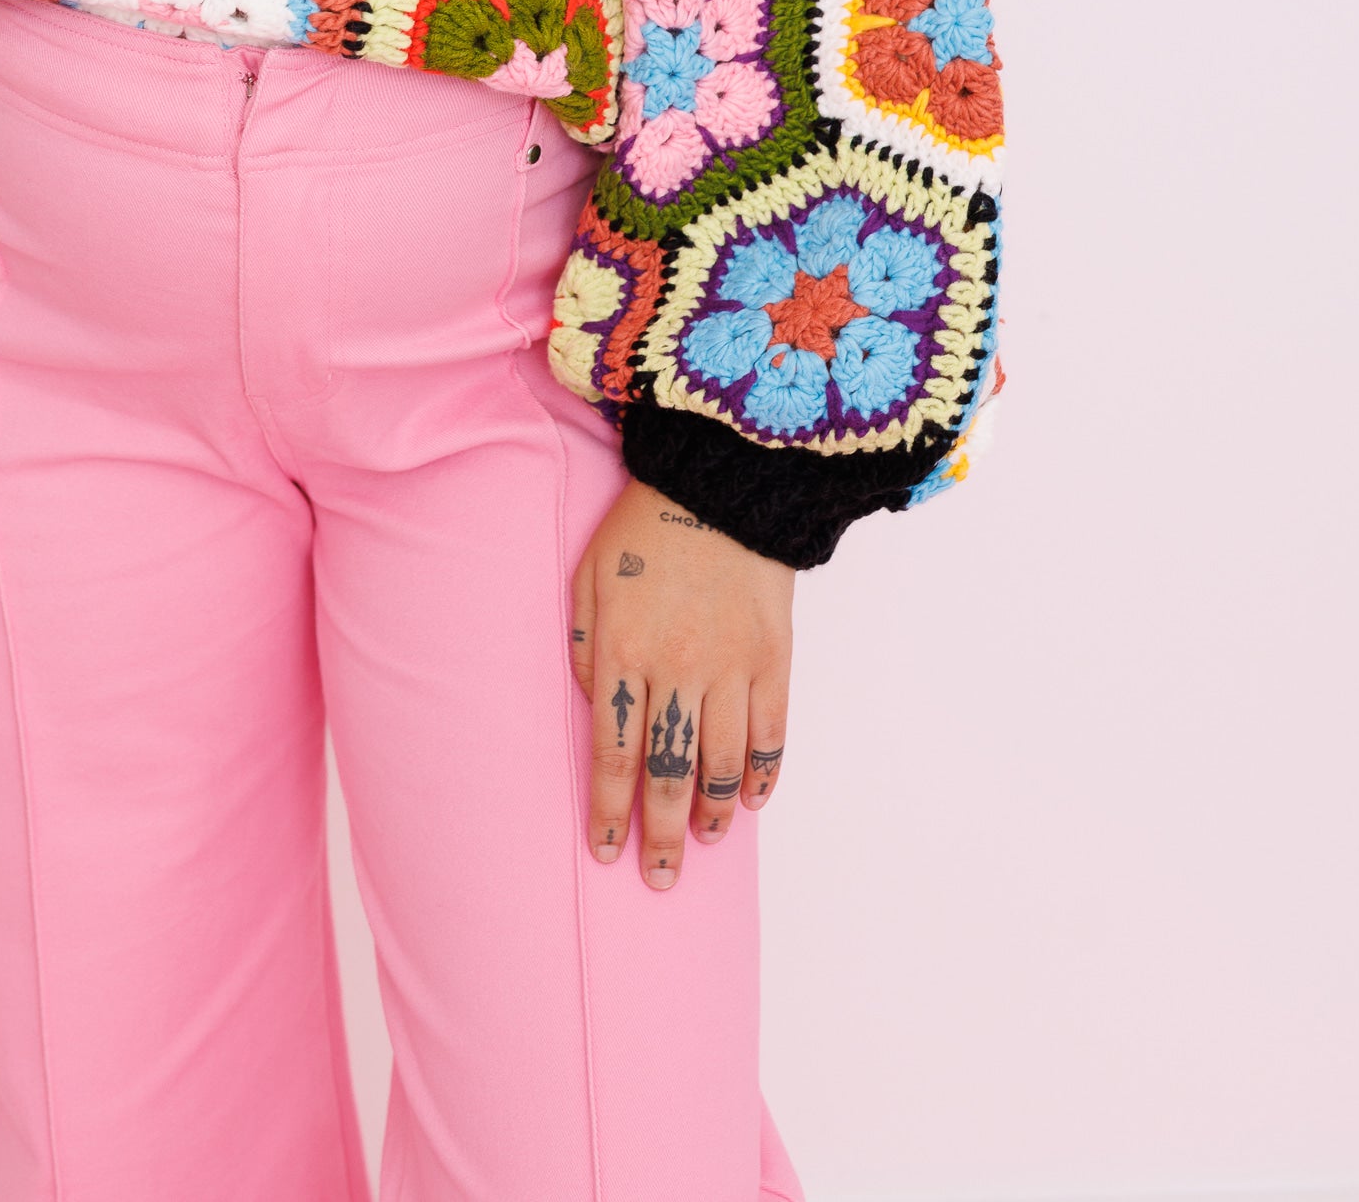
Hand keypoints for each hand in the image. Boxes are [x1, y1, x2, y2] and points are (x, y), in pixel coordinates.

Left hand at [570, 475, 791, 887]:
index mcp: (624, 650)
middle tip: (656, 877)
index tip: (605, 850)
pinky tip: (750, 800)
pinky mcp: (774, 657)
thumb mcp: (588, 574)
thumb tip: (596, 707)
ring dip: (709, 810)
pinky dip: (762, 774)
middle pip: (668, 773)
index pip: (614, 754)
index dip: (610, 811)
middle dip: (659, 834)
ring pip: (721, 762)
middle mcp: (678, 668)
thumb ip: (584, 645)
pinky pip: (771, 732)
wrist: (723, 481)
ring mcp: (732, 666)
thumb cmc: (642, 525)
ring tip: (701, 839)